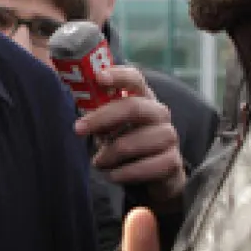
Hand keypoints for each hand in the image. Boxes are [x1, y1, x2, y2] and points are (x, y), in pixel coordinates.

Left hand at [74, 66, 185, 206]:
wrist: (156, 174)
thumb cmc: (126, 141)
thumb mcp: (111, 125)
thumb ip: (98, 113)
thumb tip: (78, 109)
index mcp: (143, 97)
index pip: (134, 79)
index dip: (118, 76)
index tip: (98, 77)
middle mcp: (159, 112)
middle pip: (133, 107)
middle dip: (102, 118)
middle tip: (78, 129)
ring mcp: (169, 136)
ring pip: (134, 142)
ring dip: (110, 154)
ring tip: (98, 162)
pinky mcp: (172, 161)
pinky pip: (145, 168)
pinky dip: (124, 173)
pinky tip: (114, 175)